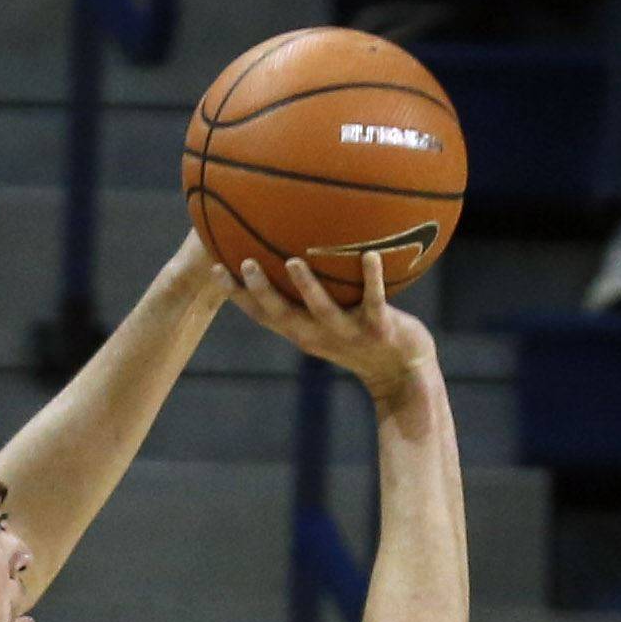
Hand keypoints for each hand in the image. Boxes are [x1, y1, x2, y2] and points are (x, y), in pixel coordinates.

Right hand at [226, 248, 435, 407]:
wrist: (406, 372)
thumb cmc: (364, 338)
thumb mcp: (330, 319)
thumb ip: (309, 294)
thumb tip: (289, 248)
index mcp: (305, 332)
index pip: (264, 315)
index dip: (239, 295)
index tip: (215, 267)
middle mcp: (321, 335)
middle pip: (284, 315)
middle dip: (262, 292)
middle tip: (245, 263)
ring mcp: (351, 333)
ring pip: (324, 310)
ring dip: (308, 287)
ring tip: (294, 262)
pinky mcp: (381, 329)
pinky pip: (375, 301)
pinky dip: (373, 279)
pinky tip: (371, 255)